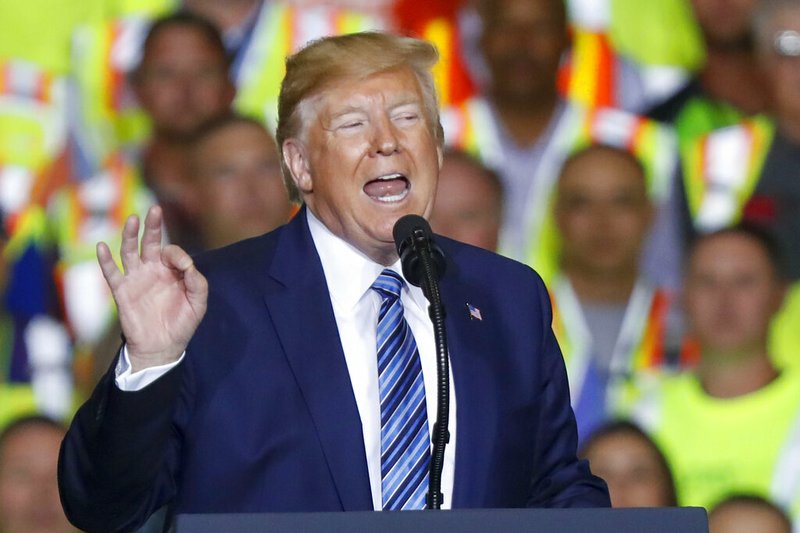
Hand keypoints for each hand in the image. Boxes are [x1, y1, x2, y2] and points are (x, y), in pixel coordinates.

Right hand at [97, 205, 207, 371]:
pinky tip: (101, 246)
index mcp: (171, 271)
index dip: (177, 255)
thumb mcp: (198, 302)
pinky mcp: (122, 292)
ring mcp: (136, 279)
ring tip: (132, 220)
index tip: (184, 267)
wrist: (163, 347)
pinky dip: (105, 260)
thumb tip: (187, 264)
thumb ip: (197, 282)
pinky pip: (112, 273)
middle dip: (152, 226)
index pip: (171, 252)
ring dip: (130, 236)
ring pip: (130, 252)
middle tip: (154, 209)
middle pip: (150, 242)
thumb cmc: (182, 323)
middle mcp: (152, 270)